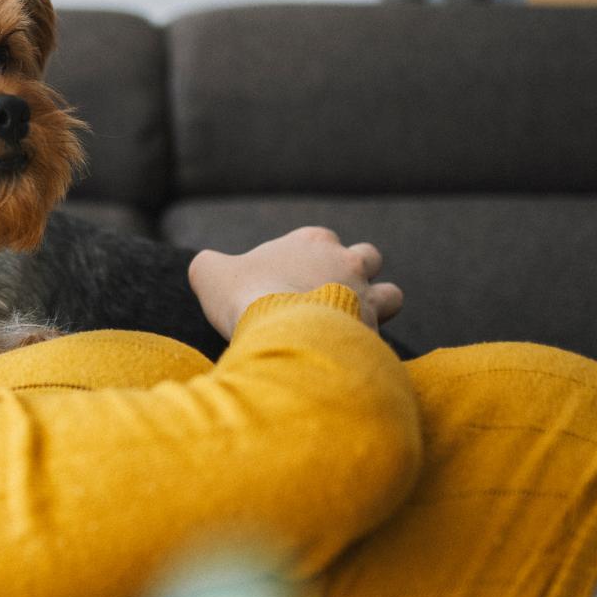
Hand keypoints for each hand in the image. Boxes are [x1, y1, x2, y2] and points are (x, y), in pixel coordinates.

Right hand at [188, 227, 403, 337]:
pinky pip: (383, 336)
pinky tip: (346, 358)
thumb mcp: (212, 275)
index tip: (289, 280)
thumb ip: (209, 267)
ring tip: (352, 326)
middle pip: (368, 258)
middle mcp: (347, 263)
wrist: (284, 333)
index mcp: (313, 241)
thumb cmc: (249, 296)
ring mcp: (366, 297)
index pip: (322, 238)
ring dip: (377, 306)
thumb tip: (205, 268)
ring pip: (392, 294)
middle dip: (356, 274)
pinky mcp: (375, 332)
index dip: (309, 257)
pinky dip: (369, 345)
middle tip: (328, 300)